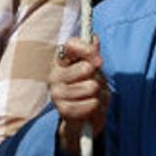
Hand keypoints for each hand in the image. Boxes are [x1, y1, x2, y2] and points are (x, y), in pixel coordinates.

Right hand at [51, 37, 108, 154]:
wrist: (86, 117)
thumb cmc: (90, 88)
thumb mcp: (96, 70)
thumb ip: (93, 54)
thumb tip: (94, 38)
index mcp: (62, 60)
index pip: (70, 45)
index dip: (86, 49)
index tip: (99, 60)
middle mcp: (55, 74)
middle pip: (85, 67)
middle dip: (97, 77)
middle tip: (94, 83)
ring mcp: (56, 92)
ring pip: (89, 87)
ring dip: (97, 93)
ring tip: (92, 96)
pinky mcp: (62, 109)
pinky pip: (88, 104)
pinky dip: (94, 106)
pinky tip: (89, 106)